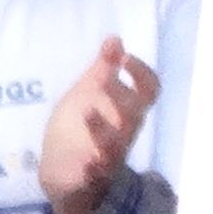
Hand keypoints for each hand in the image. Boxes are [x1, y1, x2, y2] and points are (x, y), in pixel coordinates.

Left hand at [39, 37, 159, 213]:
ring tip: (88, 114)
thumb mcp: (89, 93)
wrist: (64, 169)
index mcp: (127, 110)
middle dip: (118, 98)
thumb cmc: (80, 127)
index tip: (125, 58)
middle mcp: (123, 132)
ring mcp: (107, 155)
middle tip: (102, 82)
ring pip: (113, 145)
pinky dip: (92, 168)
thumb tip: (114, 38)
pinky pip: (95, 174)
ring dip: (102, 130)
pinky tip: (85, 161)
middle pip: (132, 116)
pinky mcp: (88, 175)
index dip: (142, 74)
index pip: (148, 92)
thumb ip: (103, 68)